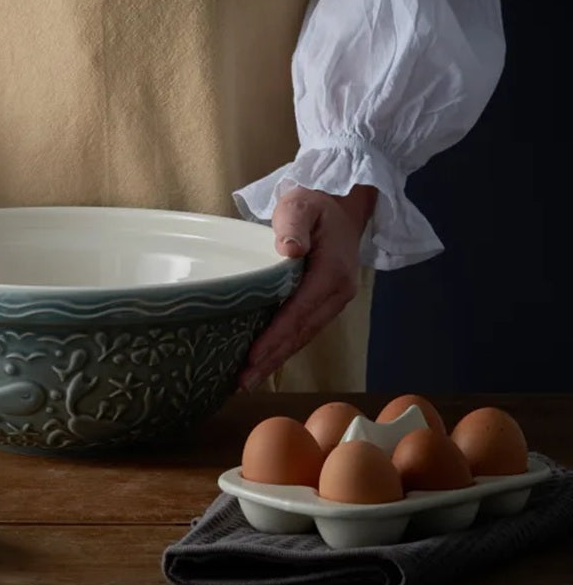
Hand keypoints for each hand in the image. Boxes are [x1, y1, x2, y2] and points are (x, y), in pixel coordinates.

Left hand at [238, 184, 376, 391]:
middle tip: (242, 382)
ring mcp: (334, 300)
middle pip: (302, 332)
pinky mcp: (326, 302)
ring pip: (304, 336)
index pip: (300, 310)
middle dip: (272, 359)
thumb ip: (294, 224)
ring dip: (277, 359)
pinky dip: (285, 347)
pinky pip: (305, 329)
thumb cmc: (315, 202)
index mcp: (332, 271)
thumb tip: (290, 250)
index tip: (254, 356)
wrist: (341, 204)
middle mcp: (338, 292)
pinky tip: (265, 360)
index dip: (277, 335)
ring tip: (247, 380)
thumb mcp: (301, 204)